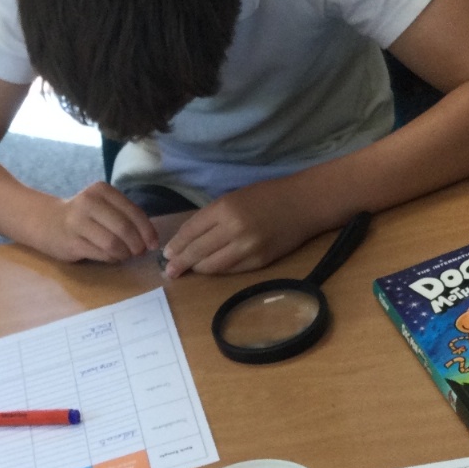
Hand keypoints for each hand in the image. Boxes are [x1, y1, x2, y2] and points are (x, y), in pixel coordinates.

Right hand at [40, 183, 158, 263]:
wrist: (46, 222)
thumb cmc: (82, 216)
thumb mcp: (103, 206)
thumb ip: (125, 216)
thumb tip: (150, 240)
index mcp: (102, 190)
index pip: (133, 212)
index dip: (147, 231)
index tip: (153, 244)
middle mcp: (89, 202)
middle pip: (125, 228)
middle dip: (137, 245)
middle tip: (139, 253)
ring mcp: (78, 222)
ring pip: (113, 243)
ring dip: (125, 254)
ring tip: (124, 255)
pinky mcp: (72, 242)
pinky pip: (102, 254)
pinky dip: (112, 259)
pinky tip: (111, 257)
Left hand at [161, 177, 309, 276]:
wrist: (302, 204)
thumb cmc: (266, 196)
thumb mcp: (234, 198)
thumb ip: (212, 217)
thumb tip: (187, 239)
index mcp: (225, 208)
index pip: (191, 231)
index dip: (176, 245)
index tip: (166, 254)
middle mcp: (234, 229)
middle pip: (197, 251)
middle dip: (180, 262)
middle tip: (169, 271)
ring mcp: (247, 248)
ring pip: (212, 266)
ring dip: (197, 269)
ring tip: (188, 270)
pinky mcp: (259, 262)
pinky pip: (230, 270)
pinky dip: (217, 271)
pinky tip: (209, 269)